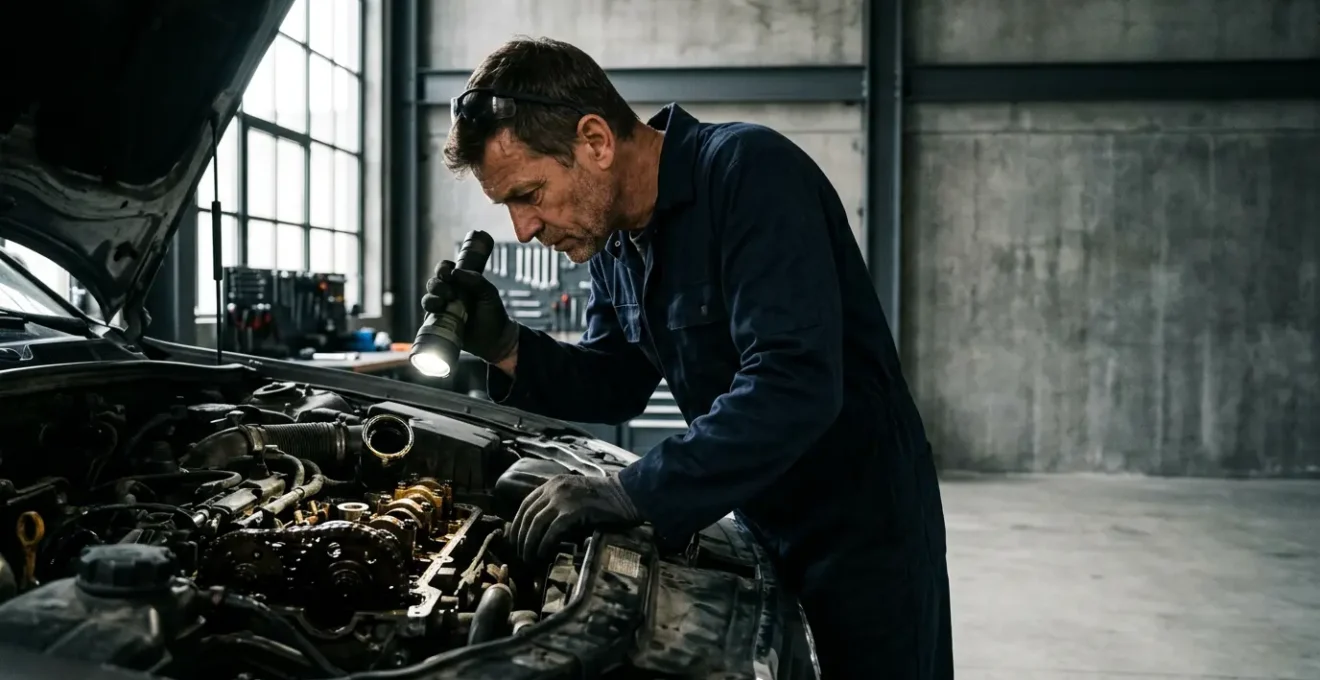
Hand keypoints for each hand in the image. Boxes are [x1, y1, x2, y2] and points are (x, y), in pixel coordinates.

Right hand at [420, 260, 518, 362]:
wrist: (496, 339)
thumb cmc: (492, 313)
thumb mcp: (488, 292)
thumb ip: (474, 280)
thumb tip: (454, 272)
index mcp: (459, 283)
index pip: (444, 269)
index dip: (442, 268)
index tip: (448, 273)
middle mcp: (448, 294)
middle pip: (433, 283)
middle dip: (438, 286)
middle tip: (451, 294)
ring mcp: (442, 310)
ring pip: (427, 300)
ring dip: (432, 300)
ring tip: (443, 304)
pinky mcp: (439, 325)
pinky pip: (427, 318)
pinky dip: (431, 316)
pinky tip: (441, 316)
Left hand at [509, 473, 641, 561]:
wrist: (628, 494)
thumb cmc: (607, 500)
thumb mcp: (576, 496)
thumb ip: (560, 506)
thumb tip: (543, 530)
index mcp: (553, 484)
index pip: (525, 504)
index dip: (517, 524)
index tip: (515, 540)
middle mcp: (554, 488)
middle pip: (527, 516)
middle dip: (520, 538)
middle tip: (520, 555)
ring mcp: (563, 499)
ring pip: (535, 524)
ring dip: (529, 545)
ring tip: (529, 559)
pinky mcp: (573, 511)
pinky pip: (551, 531)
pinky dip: (543, 545)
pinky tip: (543, 555)